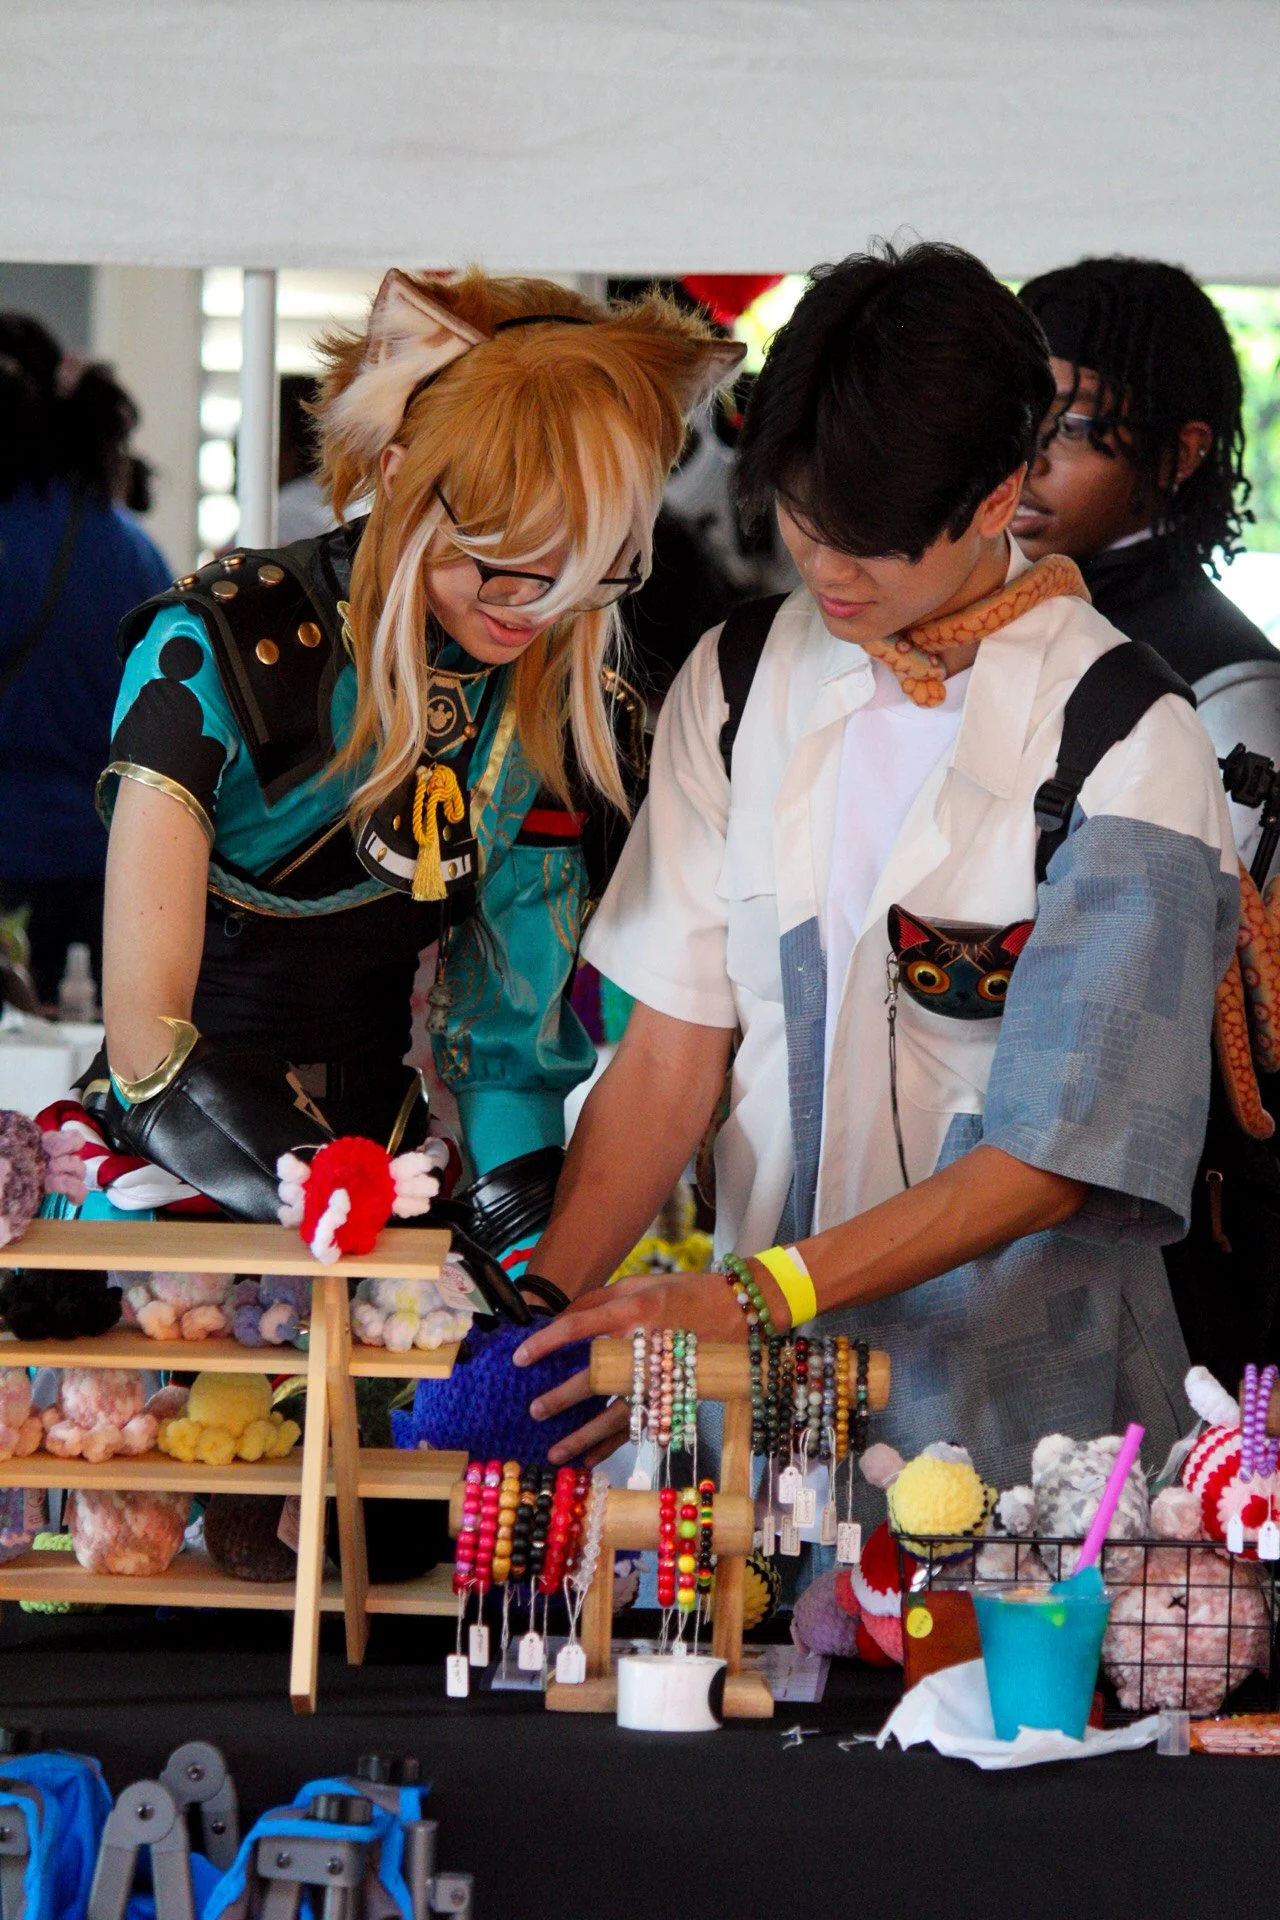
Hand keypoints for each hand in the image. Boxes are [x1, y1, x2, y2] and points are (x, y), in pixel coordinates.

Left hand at [514, 1269, 746, 1465]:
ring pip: (614, 1415)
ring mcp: (660, 1377)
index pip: (576, 1328)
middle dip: (560, 1398)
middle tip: (534, 1410)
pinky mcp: (673, 1397)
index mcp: (630, 1311)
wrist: (740, 1311)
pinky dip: (612, 1446)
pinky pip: (638, 1427)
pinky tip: (590, 1460)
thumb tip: (560, 1319)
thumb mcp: (639, 1284)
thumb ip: (598, 1300)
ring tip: (554, 1453)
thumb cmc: (684, 1293)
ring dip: (582, 1437)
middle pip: (592, 1378)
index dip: (543, 1343)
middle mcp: (642, 1346)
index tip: (519, 1357)